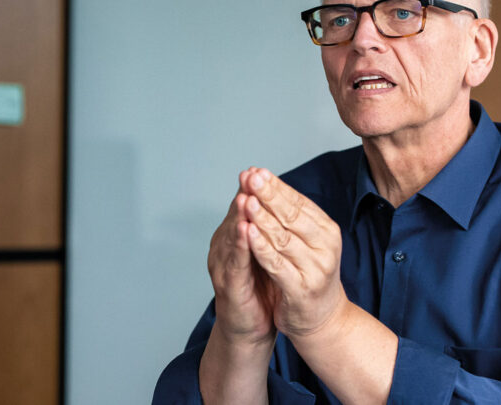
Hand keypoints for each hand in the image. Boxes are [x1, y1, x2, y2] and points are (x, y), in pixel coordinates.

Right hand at [206, 170, 276, 347]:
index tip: (259, 170)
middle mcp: (223, 247)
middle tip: (251, 174)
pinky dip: (239, 245)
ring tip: (248, 196)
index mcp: (233, 237)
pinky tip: (244, 230)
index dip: (251, 189)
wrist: (249, 330)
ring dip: (240, 216)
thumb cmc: (258, 289)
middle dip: (245, 194)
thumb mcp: (264, 253)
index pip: (242, 208)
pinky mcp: (228, 286)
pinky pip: (234, 262)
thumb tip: (278, 200)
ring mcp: (222, 266)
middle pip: (234, 216)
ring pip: (231, 235)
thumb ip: (266, 229)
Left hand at [240, 167, 346, 339]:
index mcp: (327, 230)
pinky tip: (248, 234)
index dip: (276, 186)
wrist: (323, 318)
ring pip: (283, 238)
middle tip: (250, 178)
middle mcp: (326, 247)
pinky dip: (262, 249)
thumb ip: (290, 217)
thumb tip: (265, 182)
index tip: (256, 171)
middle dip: (268, 195)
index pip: (299, 202)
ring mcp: (315, 269)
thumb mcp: (305, 241)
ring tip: (246, 201)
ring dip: (262, 219)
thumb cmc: (309, 274)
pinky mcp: (301, 289)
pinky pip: (278, 265)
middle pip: (292, 216)